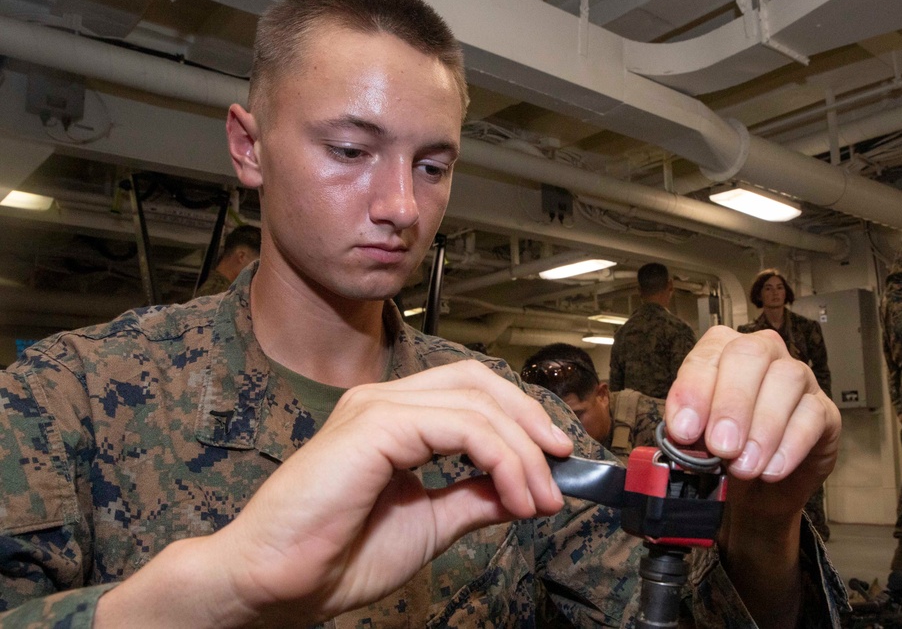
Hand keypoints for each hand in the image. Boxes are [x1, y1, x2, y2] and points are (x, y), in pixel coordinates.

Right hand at [97, 360, 571, 627]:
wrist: (276, 582)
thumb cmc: (336, 554)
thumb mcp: (430, 522)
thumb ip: (474, 496)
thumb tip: (525, 488)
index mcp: (393, 419)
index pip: (472, 392)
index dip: (521, 419)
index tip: (555, 466)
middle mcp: (384, 401)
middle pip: (479, 382)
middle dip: (531, 422)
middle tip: (561, 470)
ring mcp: (378, 407)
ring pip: (476, 404)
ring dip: (522, 451)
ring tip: (540, 498)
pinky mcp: (376, 425)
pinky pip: (459, 426)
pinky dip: (500, 457)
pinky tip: (514, 495)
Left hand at [665, 326, 838, 525]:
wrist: (756, 491)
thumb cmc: (722, 452)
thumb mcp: (697, 441)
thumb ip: (689, 429)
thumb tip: (685, 431)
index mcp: (721, 351)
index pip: (707, 356)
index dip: (693, 391)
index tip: (684, 430)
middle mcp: (762, 354)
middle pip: (750, 354)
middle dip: (732, 402)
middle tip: (721, 446)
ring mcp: (798, 378)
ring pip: (787, 378)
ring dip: (763, 426)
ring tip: (745, 465)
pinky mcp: (825, 410)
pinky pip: (814, 416)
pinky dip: (791, 445)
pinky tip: (772, 470)